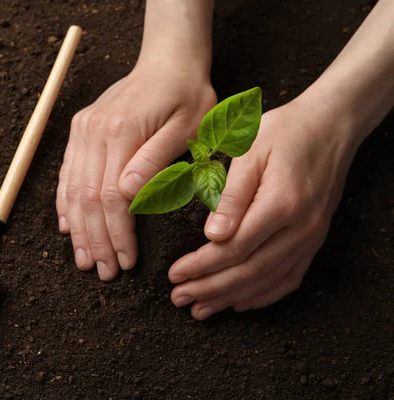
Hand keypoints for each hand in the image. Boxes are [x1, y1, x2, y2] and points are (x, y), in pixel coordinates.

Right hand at [56, 63, 215, 279]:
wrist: (167, 61)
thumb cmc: (187, 97)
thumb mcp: (188, 128)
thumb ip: (155, 161)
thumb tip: (125, 194)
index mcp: (121, 132)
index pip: (111, 197)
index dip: (117, 233)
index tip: (126, 260)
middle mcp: (93, 131)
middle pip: (86, 197)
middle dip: (95, 240)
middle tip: (103, 271)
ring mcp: (82, 130)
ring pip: (72, 189)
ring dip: (78, 229)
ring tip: (83, 260)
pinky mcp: (79, 130)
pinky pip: (66, 173)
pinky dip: (65, 203)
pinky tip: (68, 227)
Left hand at [168, 99, 359, 318]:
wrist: (330, 127)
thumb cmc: (283, 133)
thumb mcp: (250, 151)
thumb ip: (232, 195)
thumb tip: (213, 235)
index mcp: (281, 205)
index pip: (234, 249)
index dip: (202, 266)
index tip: (174, 275)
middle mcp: (301, 229)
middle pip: (250, 272)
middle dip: (210, 290)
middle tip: (179, 298)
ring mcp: (311, 238)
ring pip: (268, 280)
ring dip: (231, 298)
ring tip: (200, 310)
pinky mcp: (314, 240)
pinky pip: (289, 278)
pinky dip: (263, 295)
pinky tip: (240, 303)